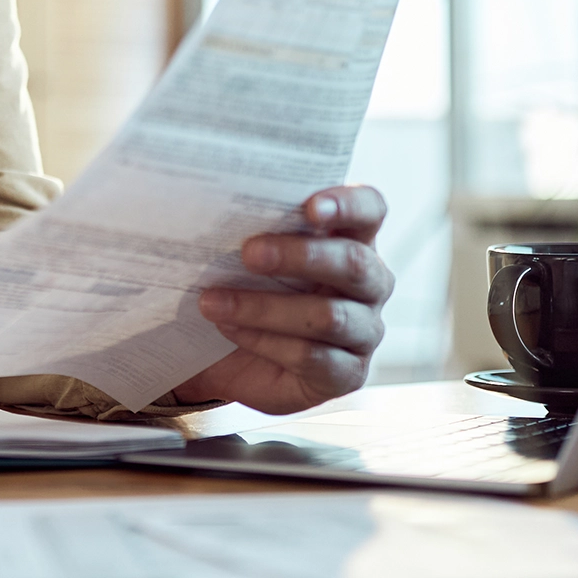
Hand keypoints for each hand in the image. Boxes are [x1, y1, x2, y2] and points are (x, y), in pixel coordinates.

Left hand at [170, 185, 393, 415]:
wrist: (232, 356)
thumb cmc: (248, 287)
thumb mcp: (248, 254)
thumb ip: (249, 227)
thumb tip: (207, 203)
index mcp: (352, 238)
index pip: (370, 209)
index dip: (348, 205)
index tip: (309, 207)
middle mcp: (370, 283)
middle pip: (354, 263)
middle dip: (300, 256)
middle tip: (248, 253)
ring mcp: (364, 331)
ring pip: (329, 316)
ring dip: (265, 307)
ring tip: (212, 301)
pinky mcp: (347, 374)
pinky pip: (311, 356)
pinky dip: (264, 340)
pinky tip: (229, 329)